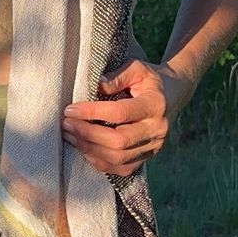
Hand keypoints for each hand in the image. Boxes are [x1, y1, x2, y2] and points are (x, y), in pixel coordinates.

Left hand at [61, 59, 188, 177]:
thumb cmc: (147, 80)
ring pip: (118, 157)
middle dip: (87, 134)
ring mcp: (154, 146)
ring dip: (89, 149)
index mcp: (155, 104)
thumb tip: (97, 85)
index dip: (92, 112)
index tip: (70, 110)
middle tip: (66, 124)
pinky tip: (85, 151)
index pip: (120, 112)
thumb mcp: (136, 68)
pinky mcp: (147, 157)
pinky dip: (101, 163)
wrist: (170, 96)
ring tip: (70, 136)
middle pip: (119, 141)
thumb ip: (118, 75)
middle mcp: (157, 129)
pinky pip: (122, 169)